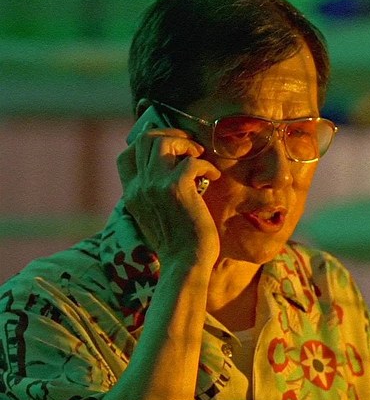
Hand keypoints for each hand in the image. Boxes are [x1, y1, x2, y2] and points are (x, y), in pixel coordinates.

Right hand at [117, 119, 221, 264]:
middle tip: (190, 147)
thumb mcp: (155, 217)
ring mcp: (155, 186)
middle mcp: (139, 187)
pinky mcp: (176, 188)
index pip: (125, 155)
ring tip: (200, 157)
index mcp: (132, 194)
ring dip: (186, 145)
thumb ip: (155, 196)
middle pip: (144, 140)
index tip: (170, 147)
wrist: (185, 264)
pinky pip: (191, 161)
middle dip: (171, 135)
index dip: (147, 143)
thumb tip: (172, 173)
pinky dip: (206, 165)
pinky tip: (214, 177)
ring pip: (162, 142)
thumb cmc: (178, 244)